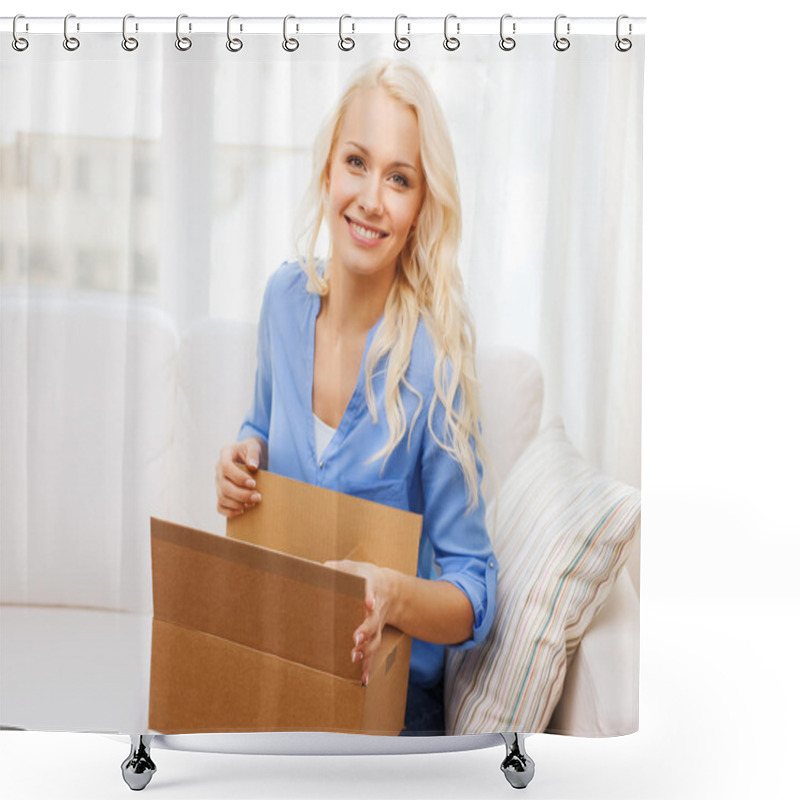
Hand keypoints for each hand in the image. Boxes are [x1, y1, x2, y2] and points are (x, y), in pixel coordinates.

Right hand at [215, 437, 265, 517]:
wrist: (248, 454)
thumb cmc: (250, 450)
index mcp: (225, 454)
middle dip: (242, 495)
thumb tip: (252, 466)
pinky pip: (220, 506)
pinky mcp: (221, 492)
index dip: (238, 477)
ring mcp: (218, 482)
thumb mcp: (254, 447)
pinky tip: (242, 510)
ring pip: (222, 497)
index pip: (225, 467)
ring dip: (238, 504)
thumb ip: (253, 454)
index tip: (253, 483)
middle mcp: (218, 469)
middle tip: (258, 497)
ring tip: (253, 503)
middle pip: (224, 486)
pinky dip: (229, 512)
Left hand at [323, 559, 395, 686]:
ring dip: (366, 649)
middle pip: (373, 619)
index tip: (369, 602)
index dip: (370, 596)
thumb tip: (316, 569)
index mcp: (370, 587)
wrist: (391, 588)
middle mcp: (376, 608)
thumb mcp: (352, 566)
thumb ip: (336, 568)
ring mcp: (377, 623)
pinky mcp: (375, 635)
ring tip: (354, 657)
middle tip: (355, 638)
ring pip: (375, 638)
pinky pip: (374, 651)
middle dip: (365, 630)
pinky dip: (368, 665)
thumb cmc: (365, 576)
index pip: (371, 589)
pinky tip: (362, 679)